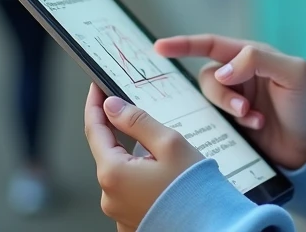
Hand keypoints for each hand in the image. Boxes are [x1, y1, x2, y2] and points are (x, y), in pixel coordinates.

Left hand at [84, 84, 202, 229]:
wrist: (211, 225)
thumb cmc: (194, 188)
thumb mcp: (169, 143)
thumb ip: (137, 121)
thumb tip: (112, 106)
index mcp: (114, 173)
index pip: (95, 130)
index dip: (94, 105)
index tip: (96, 88)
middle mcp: (109, 195)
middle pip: (109, 151)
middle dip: (123, 133)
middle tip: (142, 118)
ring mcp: (118, 211)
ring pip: (121, 171)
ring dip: (136, 158)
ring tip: (166, 158)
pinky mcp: (130, 220)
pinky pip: (130, 190)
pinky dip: (141, 178)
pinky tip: (163, 177)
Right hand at [155, 35, 305, 170]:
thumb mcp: (293, 74)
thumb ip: (258, 61)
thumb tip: (223, 70)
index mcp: (252, 55)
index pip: (212, 45)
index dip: (184, 44)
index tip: (158, 48)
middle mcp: (241, 75)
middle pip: (209, 77)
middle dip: (222, 94)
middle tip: (243, 111)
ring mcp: (236, 100)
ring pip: (211, 99)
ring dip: (229, 109)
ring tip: (254, 121)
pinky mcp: (233, 125)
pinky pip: (215, 120)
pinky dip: (232, 124)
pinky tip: (254, 128)